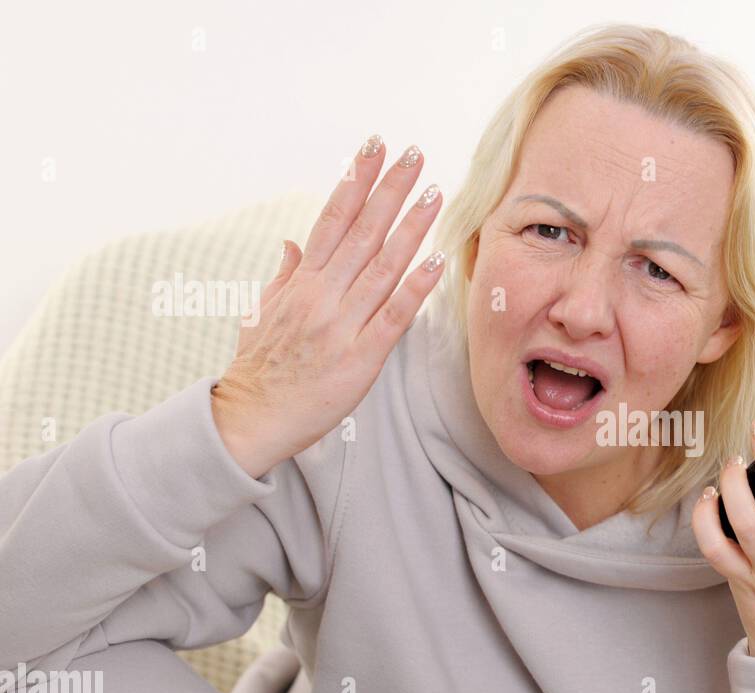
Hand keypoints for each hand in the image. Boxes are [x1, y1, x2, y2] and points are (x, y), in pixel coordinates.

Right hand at [212, 135, 446, 478]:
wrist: (252, 418)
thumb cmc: (260, 370)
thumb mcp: (262, 314)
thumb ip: (283, 276)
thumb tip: (292, 242)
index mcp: (302, 281)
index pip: (332, 217)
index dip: (355, 180)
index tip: (373, 147)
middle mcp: (322, 295)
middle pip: (362, 231)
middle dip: (389, 189)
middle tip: (414, 153)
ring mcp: (342, 324)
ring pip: (382, 265)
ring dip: (411, 227)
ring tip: (434, 193)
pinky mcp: (361, 356)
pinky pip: (393, 316)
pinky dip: (416, 287)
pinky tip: (437, 261)